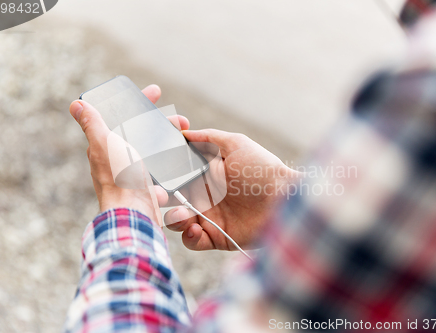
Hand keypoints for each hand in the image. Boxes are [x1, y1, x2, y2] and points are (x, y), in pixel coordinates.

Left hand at [69, 85, 184, 224]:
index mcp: (107, 146)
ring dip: (170, 142)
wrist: (134, 213)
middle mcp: (119, 159)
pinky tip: (180, 160)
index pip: (122, 116)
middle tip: (180, 119)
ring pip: (155, 151)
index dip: (139, 101)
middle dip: (162, 123)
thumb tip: (76, 105)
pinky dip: (172, 166)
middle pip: (143, 133)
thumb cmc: (118, 178)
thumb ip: (92, 125)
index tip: (156, 92)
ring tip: (185, 136)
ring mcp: (134, 173)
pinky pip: (163, 172)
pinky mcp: (148, 186)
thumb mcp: (105, 145)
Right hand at [164, 128, 299, 249]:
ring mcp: (209, 217)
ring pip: (177, 221)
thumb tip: (184, 132)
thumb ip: (208, 137)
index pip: (174, 175)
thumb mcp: (236, 144)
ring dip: (174, 219)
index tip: (151, 172)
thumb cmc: (262, 167)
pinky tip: (196, 228)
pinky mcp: (217, 237)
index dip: (161, 175)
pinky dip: (189, 237)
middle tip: (161, 197)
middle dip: (159, 199)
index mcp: (204, 174)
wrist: (284, 198)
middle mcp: (203, 196)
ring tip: (183, 215)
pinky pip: (193, 241)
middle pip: (170, 199)